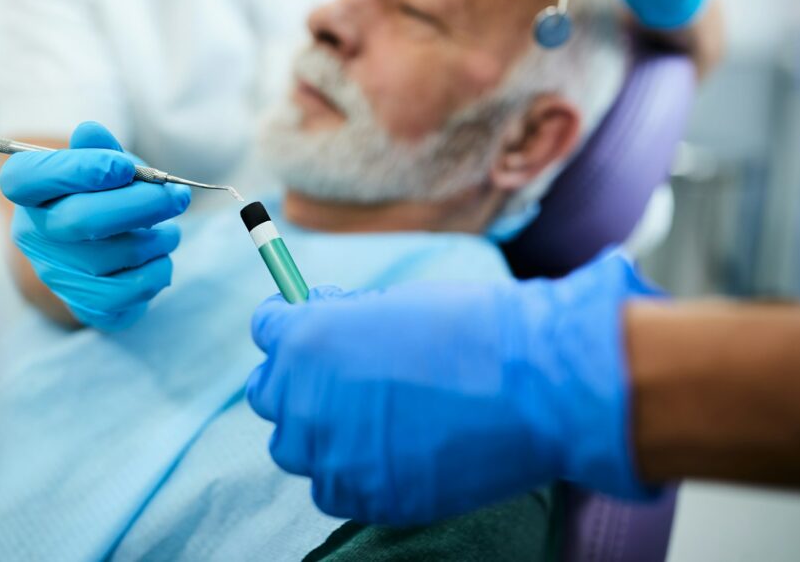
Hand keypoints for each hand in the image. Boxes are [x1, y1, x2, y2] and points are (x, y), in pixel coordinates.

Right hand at [0, 122, 189, 331]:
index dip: (79, 169)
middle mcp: (33, 235)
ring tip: (167, 229)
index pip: (25, 178)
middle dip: (142, 205)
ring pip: (117, 256)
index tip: (123, 167)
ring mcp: (57, 274)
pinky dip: (160, 269)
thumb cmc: (105, 197)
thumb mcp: (105, 165)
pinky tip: (160, 257)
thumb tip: (90, 131)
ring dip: (158, 239)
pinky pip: (132, 291)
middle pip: (82, 220)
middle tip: (177, 196)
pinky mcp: (86, 305)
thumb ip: (102, 150)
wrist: (105, 254)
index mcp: (28, 193)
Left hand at [246, 252, 661, 524]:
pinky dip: (349, 471)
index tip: (306, 326)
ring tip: (364, 418)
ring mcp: (332, 455)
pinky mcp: (364, 497)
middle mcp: (304, 400)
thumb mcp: (394, 302)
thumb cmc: (472, 330)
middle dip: (297, 380)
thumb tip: (323, 320)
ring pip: (295, 448)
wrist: (533, 386)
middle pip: (270, 394)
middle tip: (337, 377)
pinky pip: (331, 488)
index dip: (288, 324)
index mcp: (307, 339)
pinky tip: (385, 452)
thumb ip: (345, 319)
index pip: (267, 329)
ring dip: (318, 431)